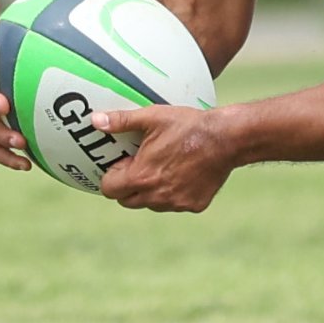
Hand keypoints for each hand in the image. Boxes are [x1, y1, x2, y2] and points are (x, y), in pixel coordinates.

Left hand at [94, 105, 237, 211]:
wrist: (228, 139)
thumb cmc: (189, 126)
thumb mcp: (153, 117)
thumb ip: (122, 121)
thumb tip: (95, 121)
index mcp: (140, 177)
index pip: (109, 189)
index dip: (112, 176)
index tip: (124, 162)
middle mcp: (155, 196)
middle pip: (127, 201)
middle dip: (128, 187)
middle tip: (141, 167)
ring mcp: (176, 203)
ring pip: (151, 204)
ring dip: (151, 192)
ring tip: (165, 169)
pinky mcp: (194, 205)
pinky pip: (176, 204)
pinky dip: (176, 194)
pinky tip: (186, 175)